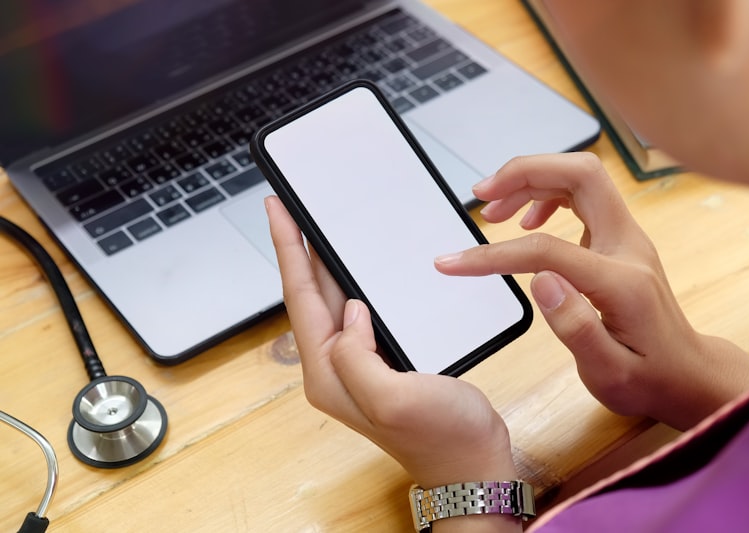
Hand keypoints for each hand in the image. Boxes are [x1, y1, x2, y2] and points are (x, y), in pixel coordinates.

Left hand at [264, 196, 517, 493]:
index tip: (278, 211)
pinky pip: (360, 309)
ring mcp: (359, 362)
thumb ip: (358, 356)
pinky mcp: (382, 358)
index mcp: (329, 373)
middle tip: (292, 208)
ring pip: (334, 299)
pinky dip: (356, 280)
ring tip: (317, 225)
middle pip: (311, 295)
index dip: (288, 250)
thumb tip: (351, 311)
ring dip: (324, 262)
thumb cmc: (440, 437)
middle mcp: (336, 366)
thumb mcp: (394, 399)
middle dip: (299, 249)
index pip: (300, 298)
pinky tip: (361, 265)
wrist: (470, 461)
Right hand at [435, 153, 748, 429]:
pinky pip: (583, 195)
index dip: (494, 253)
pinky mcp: (619, 239)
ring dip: (533, 180)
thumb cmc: (647, 379)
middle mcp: (629, 245)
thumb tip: (540, 280)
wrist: (688, 375)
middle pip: (581, 174)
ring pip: (580, 177)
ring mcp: (627, 237)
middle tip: (481, 195)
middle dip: (525, 173)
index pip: (548, 249)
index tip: (453, 263)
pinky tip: (527, 223)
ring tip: (494, 210)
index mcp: (621, 281)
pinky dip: (547, 195)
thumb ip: (575, 327)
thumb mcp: (609, 374)